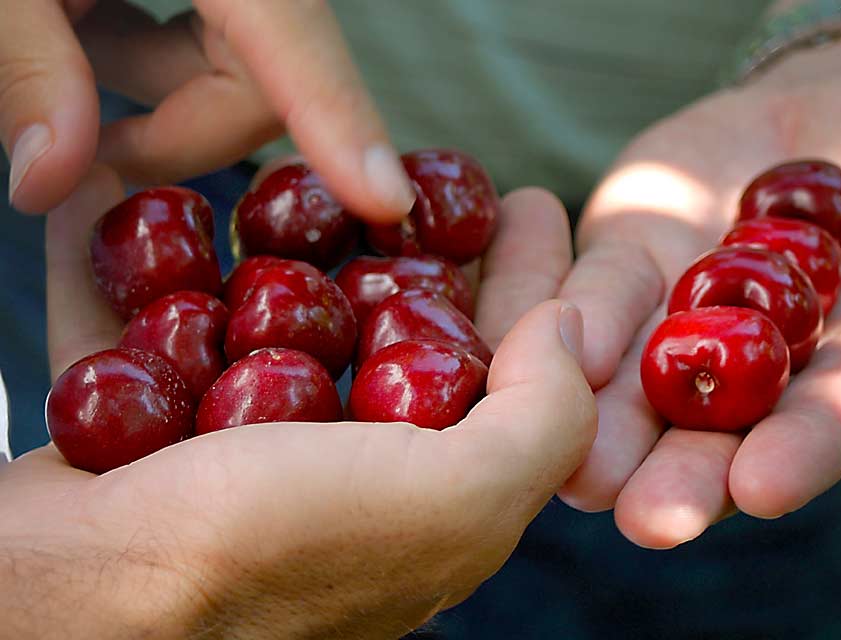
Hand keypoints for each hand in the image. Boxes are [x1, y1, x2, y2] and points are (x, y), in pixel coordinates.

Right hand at [0, 165, 593, 638]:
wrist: (62, 601)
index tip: (534, 201)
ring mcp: (248, 455)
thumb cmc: (266, 549)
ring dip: (318, 249)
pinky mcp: (154, 429)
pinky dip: (179, 267)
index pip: (507, 374)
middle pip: (409, 339)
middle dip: (440, 254)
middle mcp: (349, 482)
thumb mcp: (447, 500)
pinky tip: (185, 202)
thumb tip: (570, 327)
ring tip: (341, 172)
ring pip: (296, 327)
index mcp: (430, 501)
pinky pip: (175, 326)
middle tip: (456, 178)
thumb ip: (536, 420)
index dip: (533, 284)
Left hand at [2, 0, 413, 220]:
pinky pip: (216, 42)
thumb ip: (25, 64)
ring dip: (152, 93)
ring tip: (66, 46)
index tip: (385, 196)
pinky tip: (86, 25)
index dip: (340, 122)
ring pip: (242, 73)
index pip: (295, 41)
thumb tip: (46, 185)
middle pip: (267, 79)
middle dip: (178, 133)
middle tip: (79, 152)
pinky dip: (150, 59)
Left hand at [556, 36, 840, 547]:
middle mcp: (768, 365)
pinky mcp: (634, 258)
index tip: (765, 486)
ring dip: (608, 423)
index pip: (835, 419)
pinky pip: (600, 292)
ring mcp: (693, 314)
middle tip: (649, 519)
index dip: (804, 452)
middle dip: (684, 475)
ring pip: (643, 381)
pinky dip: (577, 319)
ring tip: (579, 465)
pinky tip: (545, 345)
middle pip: (722, 433)